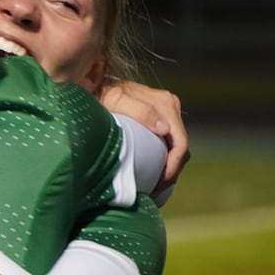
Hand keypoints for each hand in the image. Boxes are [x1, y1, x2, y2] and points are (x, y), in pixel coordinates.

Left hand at [99, 80, 190, 196]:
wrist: (93, 85)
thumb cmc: (101, 94)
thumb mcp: (116, 101)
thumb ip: (140, 111)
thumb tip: (165, 129)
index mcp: (165, 103)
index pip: (180, 144)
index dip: (173, 168)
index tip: (159, 185)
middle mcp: (171, 105)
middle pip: (181, 147)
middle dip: (171, 171)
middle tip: (155, 190)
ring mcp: (167, 111)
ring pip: (177, 147)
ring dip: (169, 167)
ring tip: (153, 186)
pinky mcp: (161, 117)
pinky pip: (170, 143)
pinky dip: (165, 159)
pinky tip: (153, 173)